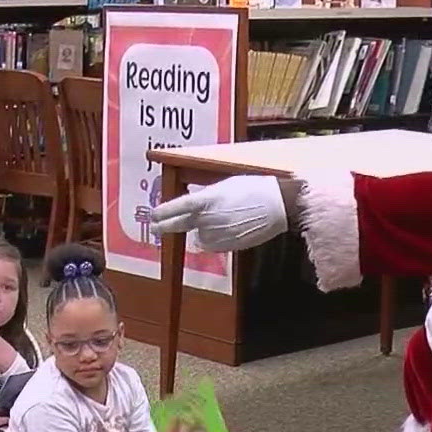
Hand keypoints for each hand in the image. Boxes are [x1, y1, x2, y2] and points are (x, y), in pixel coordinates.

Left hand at [148, 173, 295, 252]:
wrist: (278, 204)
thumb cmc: (254, 189)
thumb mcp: (225, 186)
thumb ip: (206, 197)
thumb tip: (191, 205)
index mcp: (206, 199)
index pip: (176, 207)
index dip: (163, 212)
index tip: (153, 215)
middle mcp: (207, 218)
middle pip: (179, 225)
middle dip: (165, 226)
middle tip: (155, 228)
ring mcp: (216, 233)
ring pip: (197, 236)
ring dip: (201, 230)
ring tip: (220, 219)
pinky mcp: (226, 245)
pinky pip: (211, 244)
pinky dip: (213, 239)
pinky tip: (227, 228)